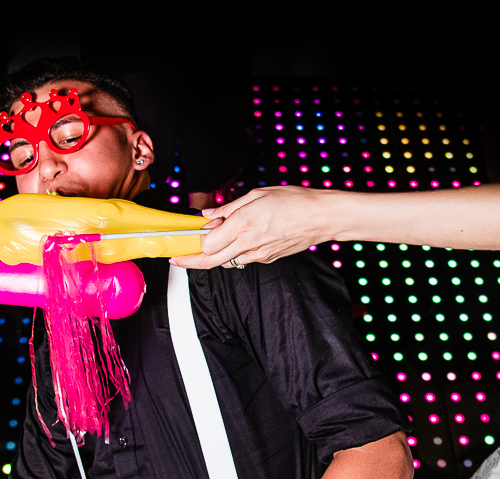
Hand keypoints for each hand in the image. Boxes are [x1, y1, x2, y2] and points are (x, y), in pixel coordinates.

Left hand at [170, 186, 334, 269]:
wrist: (322, 217)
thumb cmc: (293, 201)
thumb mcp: (256, 195)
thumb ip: (228, 208)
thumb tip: (208, 216)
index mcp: (244, 224)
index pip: (207, 243)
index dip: (192, 243)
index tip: (181, 241)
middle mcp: (249, 244)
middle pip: (210, 261)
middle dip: (190, 262)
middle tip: (177, 258)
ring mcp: (258, 255)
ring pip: (225, 261)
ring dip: (211, 257)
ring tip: (201, 247)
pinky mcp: (266, 259)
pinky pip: (242, 259)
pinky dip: (231, 252)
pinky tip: (231, 241)